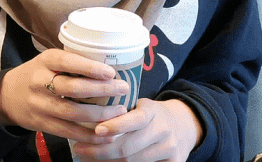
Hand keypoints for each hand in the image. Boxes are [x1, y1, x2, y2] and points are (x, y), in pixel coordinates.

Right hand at [0, 49, 129, 143]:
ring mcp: (40, 105)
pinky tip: (106, 135)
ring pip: (72, 112)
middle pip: (73, 88)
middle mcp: (40, 82)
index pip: (68, 62)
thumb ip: (72, 62)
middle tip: (123, 89)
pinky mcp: (42, 123)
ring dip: (100, 114)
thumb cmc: (38, 73)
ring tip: (119, 111)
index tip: (111, 72)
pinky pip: (68, 131)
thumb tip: (109, 66)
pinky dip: (88, 135)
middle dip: (102, 90)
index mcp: (45, 61)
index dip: (90, 68)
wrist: (7, 95)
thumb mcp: (49, 60)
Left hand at [71, 98, 201, 161]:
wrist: (182, 125)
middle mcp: (163, 130)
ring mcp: (169, 149)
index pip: (136, 119)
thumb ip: (122, 111)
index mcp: (153, 111)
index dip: (116, 126)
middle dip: (100, 150)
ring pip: (132, 161)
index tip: (97, 130)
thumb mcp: (141, 105)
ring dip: (106, 161)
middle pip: (129, 147)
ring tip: (87, 156)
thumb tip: (88, 117)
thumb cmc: (151, 115)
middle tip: (79, 148)